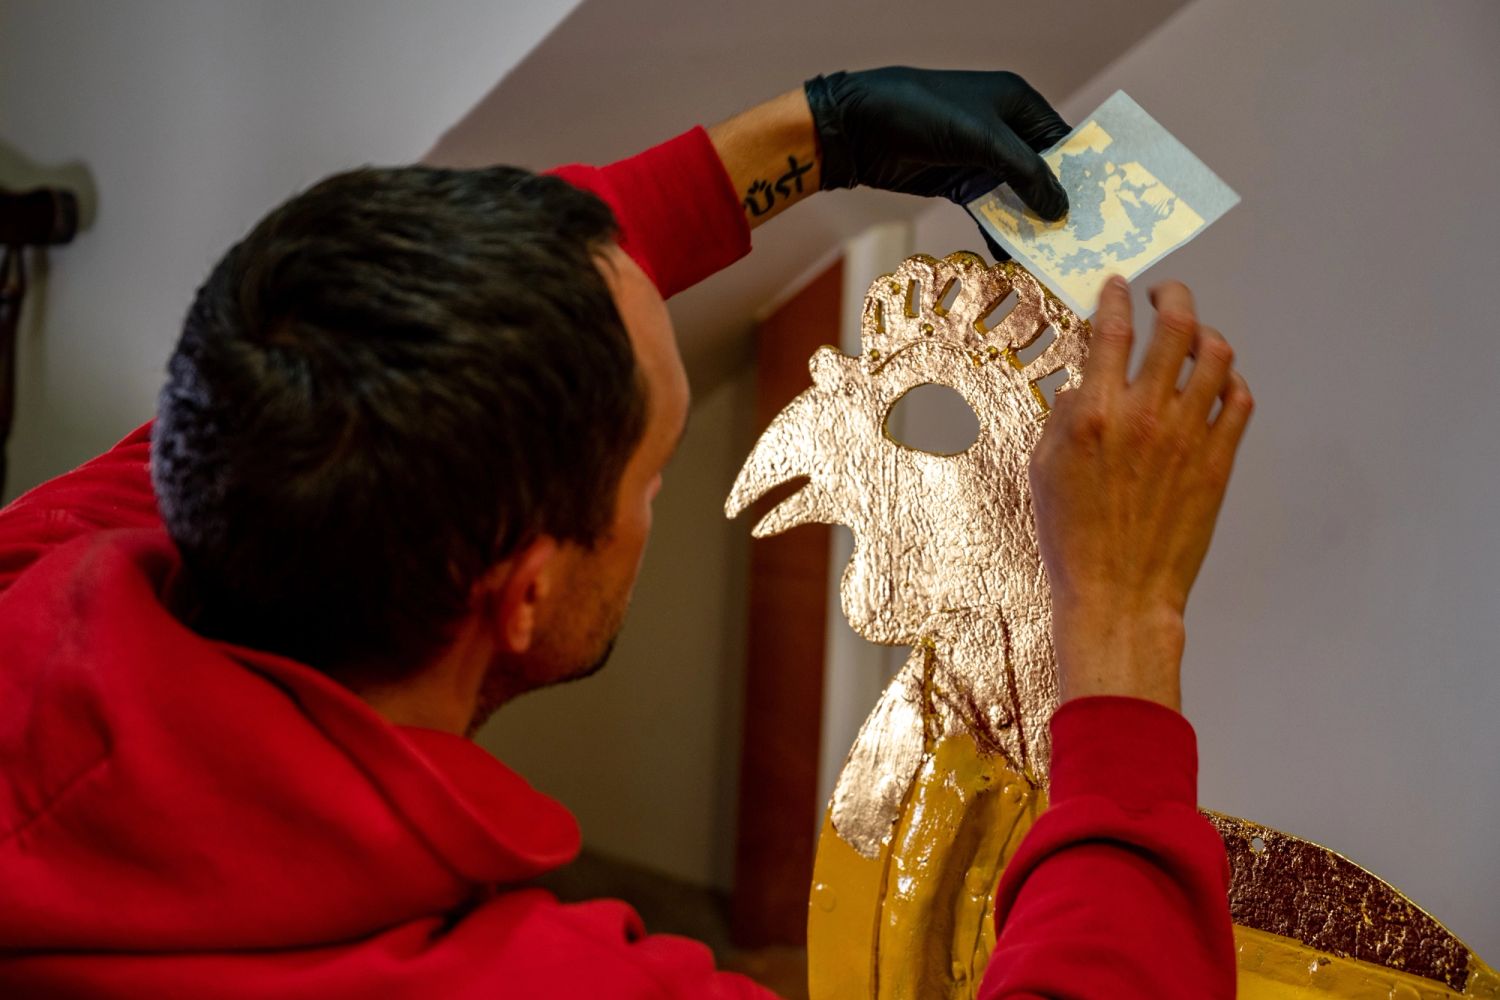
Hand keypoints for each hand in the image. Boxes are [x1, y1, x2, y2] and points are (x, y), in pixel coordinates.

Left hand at [805, 67, 1070, 245]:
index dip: (1080, 175)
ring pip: (1015, 195)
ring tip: (1051, 257)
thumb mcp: (982, 140)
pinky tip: (1013, 257)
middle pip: (1041, 172)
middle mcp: (1003, 129)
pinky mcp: (957, 182)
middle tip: (1080, 240)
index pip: (1062, 142)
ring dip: (1029, 223)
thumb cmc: (922, 115)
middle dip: (1056, 205)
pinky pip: (988, 210)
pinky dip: (999, 231)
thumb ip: (1025, 172)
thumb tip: (1060, 209)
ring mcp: (980, 158)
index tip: (1101, 210)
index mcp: (1017, 104)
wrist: (859, 129)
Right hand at [1028, 277, 1253, 709]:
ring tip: (1194, 338)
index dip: (1115, 298)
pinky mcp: (1219, 460)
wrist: (1119, 592)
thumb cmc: (1072, 538)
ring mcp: (1189, 436)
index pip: (1112, 330)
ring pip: (1217, 355)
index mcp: (1094, 415)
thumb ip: (1062, 416)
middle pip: (1175, 326)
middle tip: (1164, 296)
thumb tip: (1082, 381)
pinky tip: (1217, 384)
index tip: (1117, 289)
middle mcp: (1145, 416)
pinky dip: (1231, 381)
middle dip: (1171, 297)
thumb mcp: (1042, 469)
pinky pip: (1240, 400)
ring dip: (1205, 334)